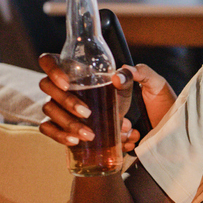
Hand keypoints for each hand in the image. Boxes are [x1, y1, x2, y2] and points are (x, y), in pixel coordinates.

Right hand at [38, 54, 173, 151]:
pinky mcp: (67, 126)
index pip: (51, 61)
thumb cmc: (148, 99)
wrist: (155, 126)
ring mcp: (65, 106)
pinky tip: (75, 141)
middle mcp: (69, 86)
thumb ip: (140, 73)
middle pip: (47, 88)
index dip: (52, 69)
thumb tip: (121, 75)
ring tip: (90, 134)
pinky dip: (59, 136)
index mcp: (83, 70)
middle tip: (87, 113)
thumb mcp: (150, 83)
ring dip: (68, 123)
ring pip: (50, 110)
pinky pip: (49, 129)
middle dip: (66, 102)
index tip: (67, 82)